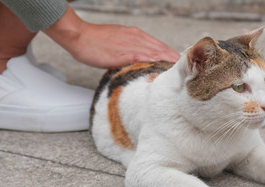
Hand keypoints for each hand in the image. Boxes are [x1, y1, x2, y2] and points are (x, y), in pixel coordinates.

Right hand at [44, 6, 179, 67]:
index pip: (158, 46)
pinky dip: (156, 64)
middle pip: (162, 49)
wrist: (79, 35)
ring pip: (157, 53)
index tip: (178, 64)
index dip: (170, 55)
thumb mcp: (116, 42)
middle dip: (174, 59)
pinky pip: (146, 59)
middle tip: (186, 70)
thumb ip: (128, 51)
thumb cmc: (94, 41)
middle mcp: (137, 38)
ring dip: (169, 63)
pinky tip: (164, 70)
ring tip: (180, 73)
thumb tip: (136, 62)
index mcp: (136, 35)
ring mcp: (133, 44)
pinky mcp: (126, 53)